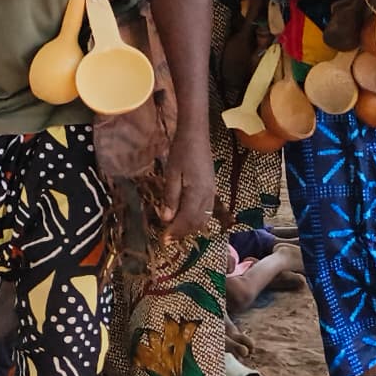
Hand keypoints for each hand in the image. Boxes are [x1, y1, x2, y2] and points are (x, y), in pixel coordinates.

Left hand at [157, 122, 219, 238]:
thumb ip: (170, 198)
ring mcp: (212, 193)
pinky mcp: (212, 189)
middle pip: (196, 223)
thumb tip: (166, 219)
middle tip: (167, 238)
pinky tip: (186, 217)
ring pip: (203, 218)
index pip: (186, 220)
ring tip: (175, 230)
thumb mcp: (171, 174)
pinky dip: (196, 219)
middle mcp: (208, 196)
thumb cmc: (181, 151)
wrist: (196, 135)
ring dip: (189, 227)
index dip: (175, 232)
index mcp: (197, 193)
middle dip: (182, 233)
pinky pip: (206, 211)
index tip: (163, 240)